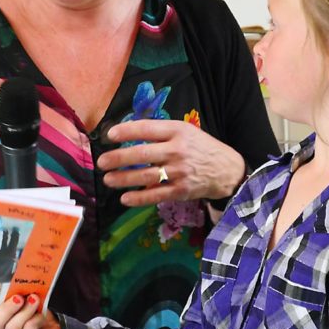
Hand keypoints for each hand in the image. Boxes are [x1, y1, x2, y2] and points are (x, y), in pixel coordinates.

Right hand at [0, 295, 60, 328]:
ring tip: (34, 301)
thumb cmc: (34, 318)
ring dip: (25, 311)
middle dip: (7, 308)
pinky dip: (36, 319)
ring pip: (12, 327)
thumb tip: (11, 281)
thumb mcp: (21, 307)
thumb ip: (12, 299)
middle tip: (19, 297)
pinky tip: (40, 316)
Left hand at [97, 119, 245, 205]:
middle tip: (102, 162)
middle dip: (118, 158)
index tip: (109, 135)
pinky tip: (125, 199)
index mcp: (177, 131)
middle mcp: (177, 150)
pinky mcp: (181, 190)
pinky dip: (139, 198)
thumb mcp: (184, 131)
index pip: (147, 129)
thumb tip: (126, 134)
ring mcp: (179, 172)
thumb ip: (159, 132)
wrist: (226, 169)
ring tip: (108, 179)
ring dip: (123, 179)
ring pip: (146, 176)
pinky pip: (156, 195)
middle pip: (142, 154)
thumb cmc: (199, 147)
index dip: (126, 131)